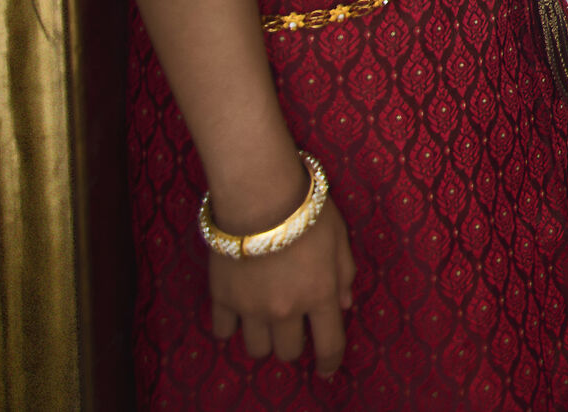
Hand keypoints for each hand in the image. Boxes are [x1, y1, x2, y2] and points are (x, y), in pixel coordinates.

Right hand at [208, 195, 356, 376]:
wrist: (259, 195)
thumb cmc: (308, 210)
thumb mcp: (339, 237)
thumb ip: (344, 274)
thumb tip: (344, 304)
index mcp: (320, 295)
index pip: (329, 345)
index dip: (331, 363)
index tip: (327, 372)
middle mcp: (286, 309)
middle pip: (288, 352)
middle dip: (294, 344)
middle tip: (293, 327)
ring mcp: (251, 307)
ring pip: (256, 349)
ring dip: (263, 340)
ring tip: (264, 321)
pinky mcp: (222, 298)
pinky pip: (223, 331)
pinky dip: (230, 327)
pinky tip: (237, 313)